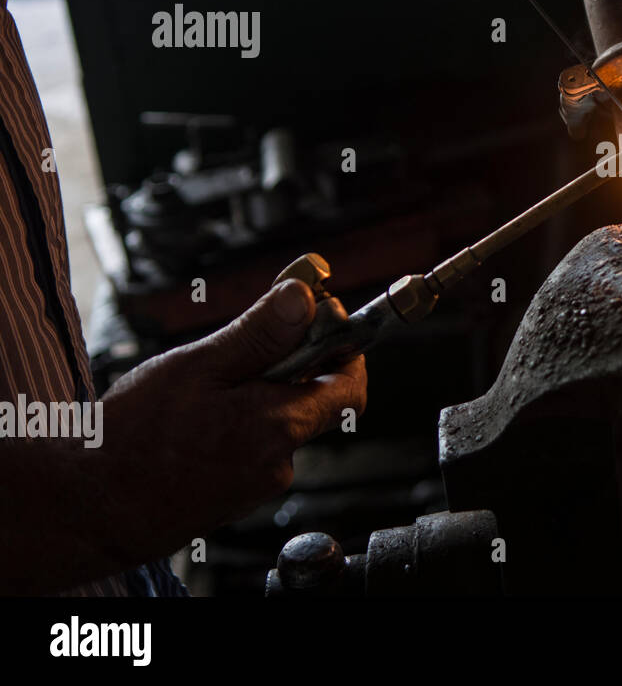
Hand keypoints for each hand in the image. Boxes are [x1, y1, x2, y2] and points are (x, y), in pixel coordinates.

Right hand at [97, 280, 365, 560]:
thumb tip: (304, 297)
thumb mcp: (198, 366)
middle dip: (289, 372)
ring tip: (203, 393)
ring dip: (256, 401)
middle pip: (314, 405)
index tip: (323, 328)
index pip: (351, 388)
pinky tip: (193, 425)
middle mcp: (279, 463)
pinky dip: (236, 430)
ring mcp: (258, 486)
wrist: (88, 508)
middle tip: (247, 352)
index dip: (345, 353)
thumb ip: (259, 333)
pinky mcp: (235, 499)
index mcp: (280, 425)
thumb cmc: (134, 438)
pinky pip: (253, 452)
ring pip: (278, 428)